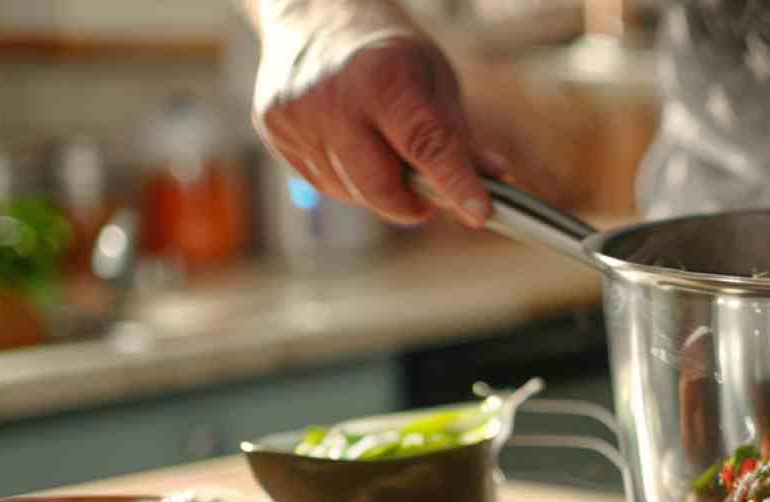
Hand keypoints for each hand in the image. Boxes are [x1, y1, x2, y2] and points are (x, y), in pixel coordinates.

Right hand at [253, 27, 503, 226]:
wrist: (314, 13)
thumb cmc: (387, 51)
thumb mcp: (435, 78)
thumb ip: (459, 135)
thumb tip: (496, 179)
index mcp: (381, 76)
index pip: (424, 144)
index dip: (455, 184)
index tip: (479, 213)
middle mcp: (332, 97)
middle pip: (381, 186)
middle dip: (413, 203)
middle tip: (432, 196)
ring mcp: (296, 116)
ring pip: (353, 192)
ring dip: (379, 189)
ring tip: (381, 145)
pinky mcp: (273, 130)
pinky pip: (324, 184)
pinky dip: (348, 178)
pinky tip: (349, 142)